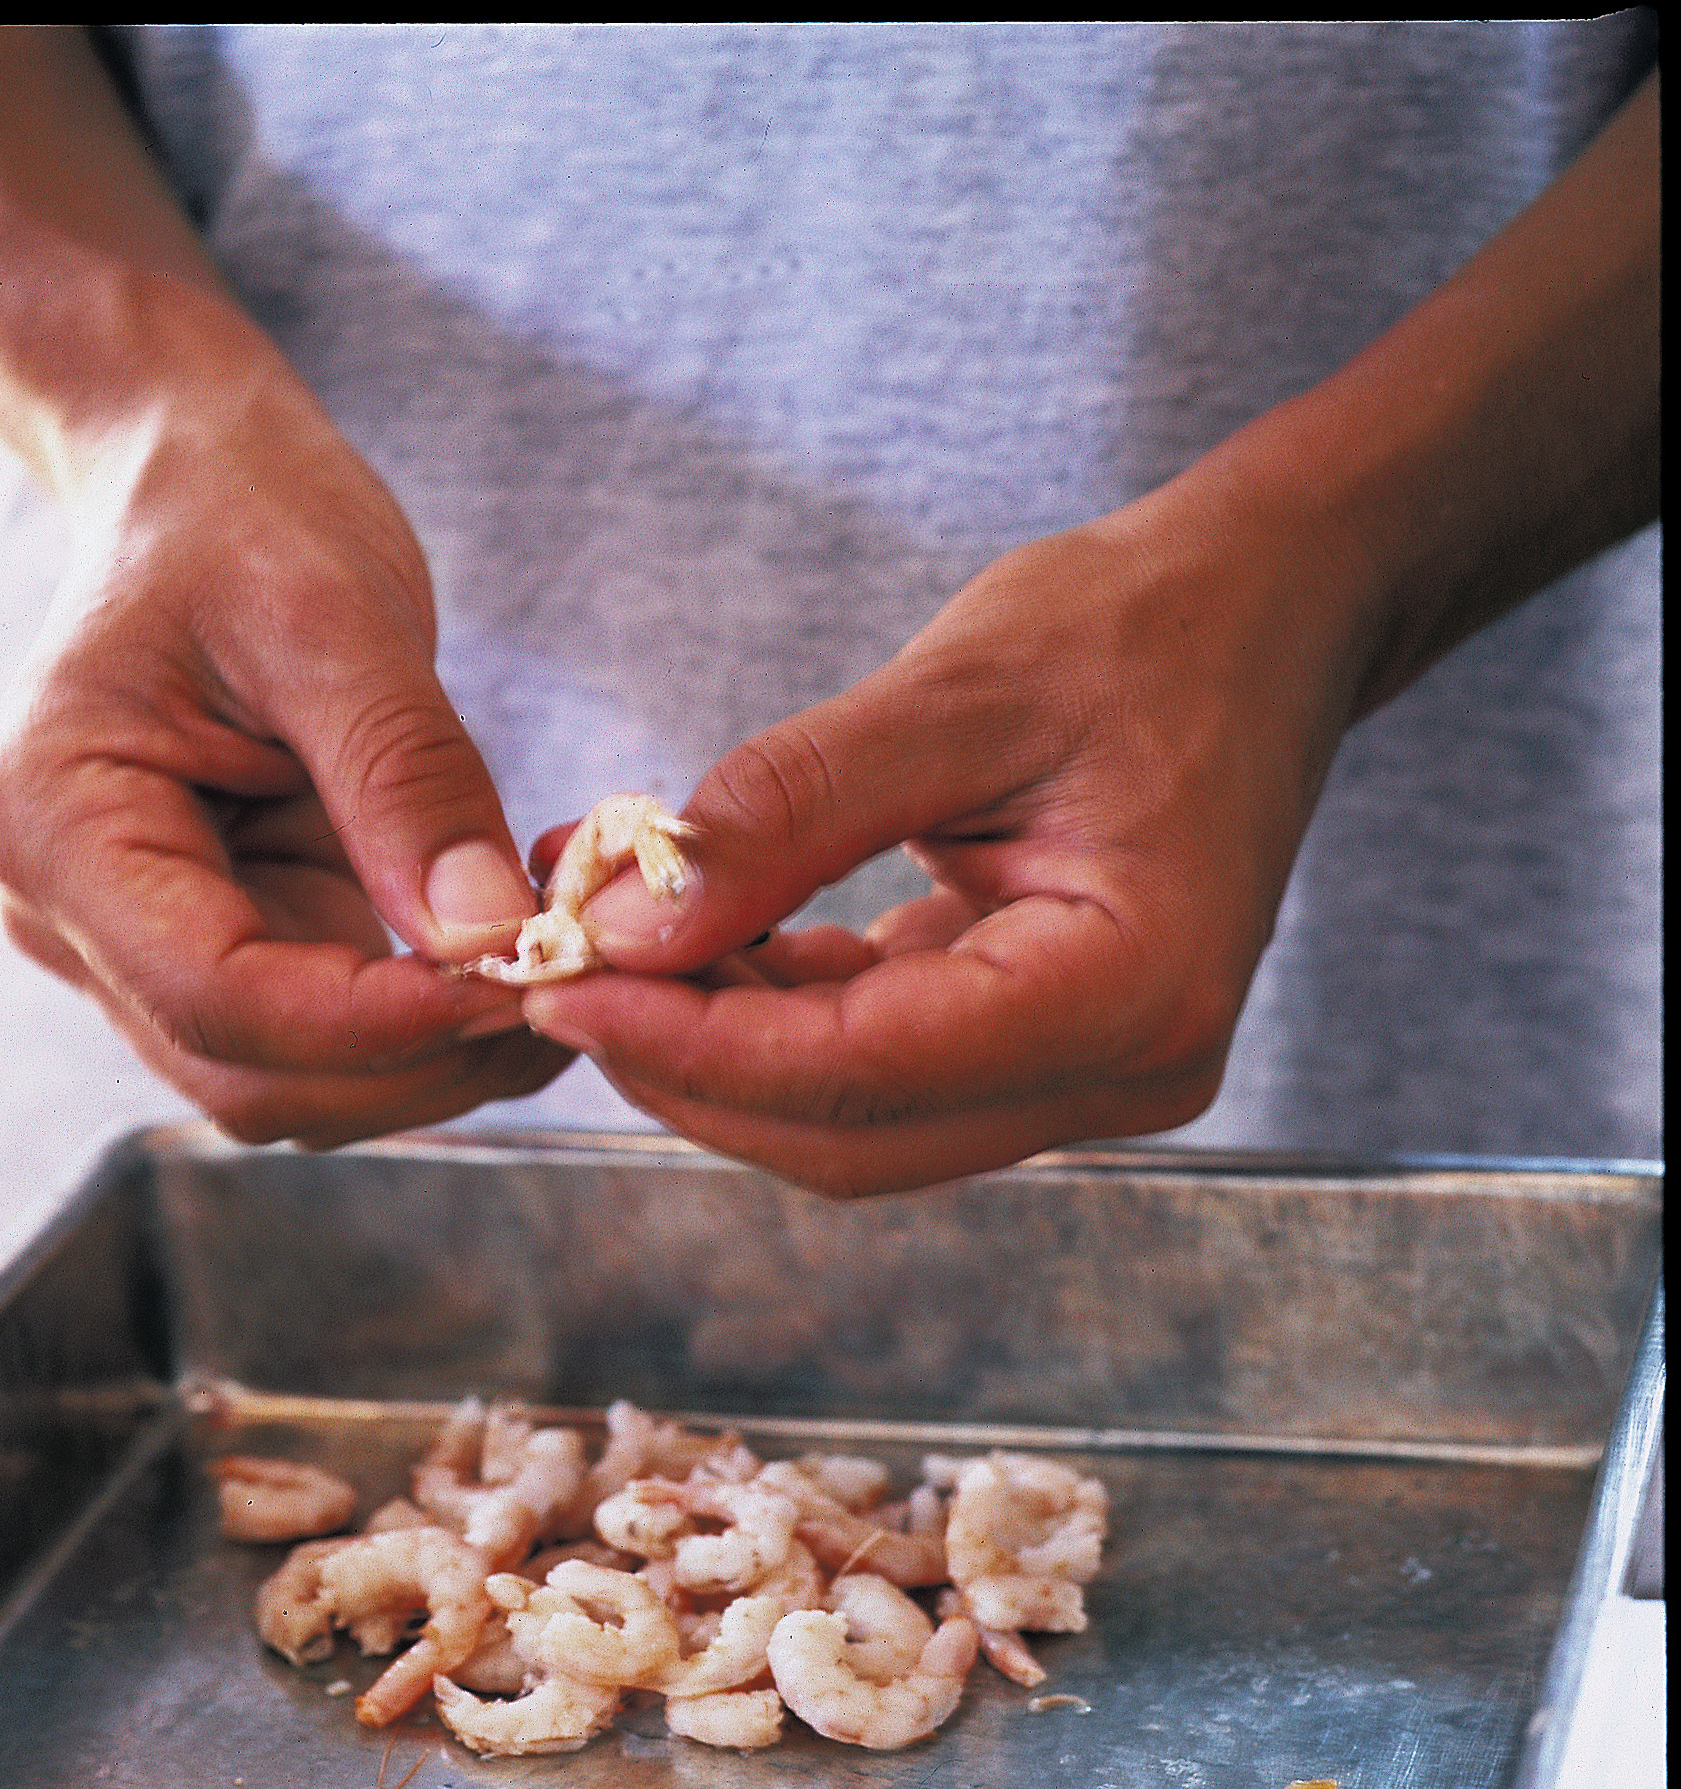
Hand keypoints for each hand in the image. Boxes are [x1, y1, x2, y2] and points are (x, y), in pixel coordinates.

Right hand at [0, 346, 566, 1146]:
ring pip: (293, 1089)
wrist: (198, 489)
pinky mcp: (220, 955)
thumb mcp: (335, 616)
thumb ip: (406, 780)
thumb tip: (489, 936)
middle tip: (568, 995)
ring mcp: (140, 952)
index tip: (516, 985)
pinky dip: (423, 1033)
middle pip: (250, 1079)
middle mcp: (69, 919)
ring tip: (553, 978)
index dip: (374, 1023)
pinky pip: (325, 1046)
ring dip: (430, 1064)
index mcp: (57, 827)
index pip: (216, 998)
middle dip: (415, 1062)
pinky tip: (507, 969)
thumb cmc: (244, 520)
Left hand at [519, 70, 1656, 1194]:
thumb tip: (627, 923)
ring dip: (718, 1052)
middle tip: (557, 969)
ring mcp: (1091, 1079)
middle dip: (688, 1067)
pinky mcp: (1046, 1054)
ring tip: (608, 942)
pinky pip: (880, 1074)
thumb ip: (788, 812)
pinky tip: (694, 943)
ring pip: (851, 1125)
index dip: (696, 1045)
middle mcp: (1125, 1074)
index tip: (561, 981)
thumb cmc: (1141, 628)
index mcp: (1131, 994)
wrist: (1267, 617)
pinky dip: (774, 1022)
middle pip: (848, 1136)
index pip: (867, 1071)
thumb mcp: (958, 690)